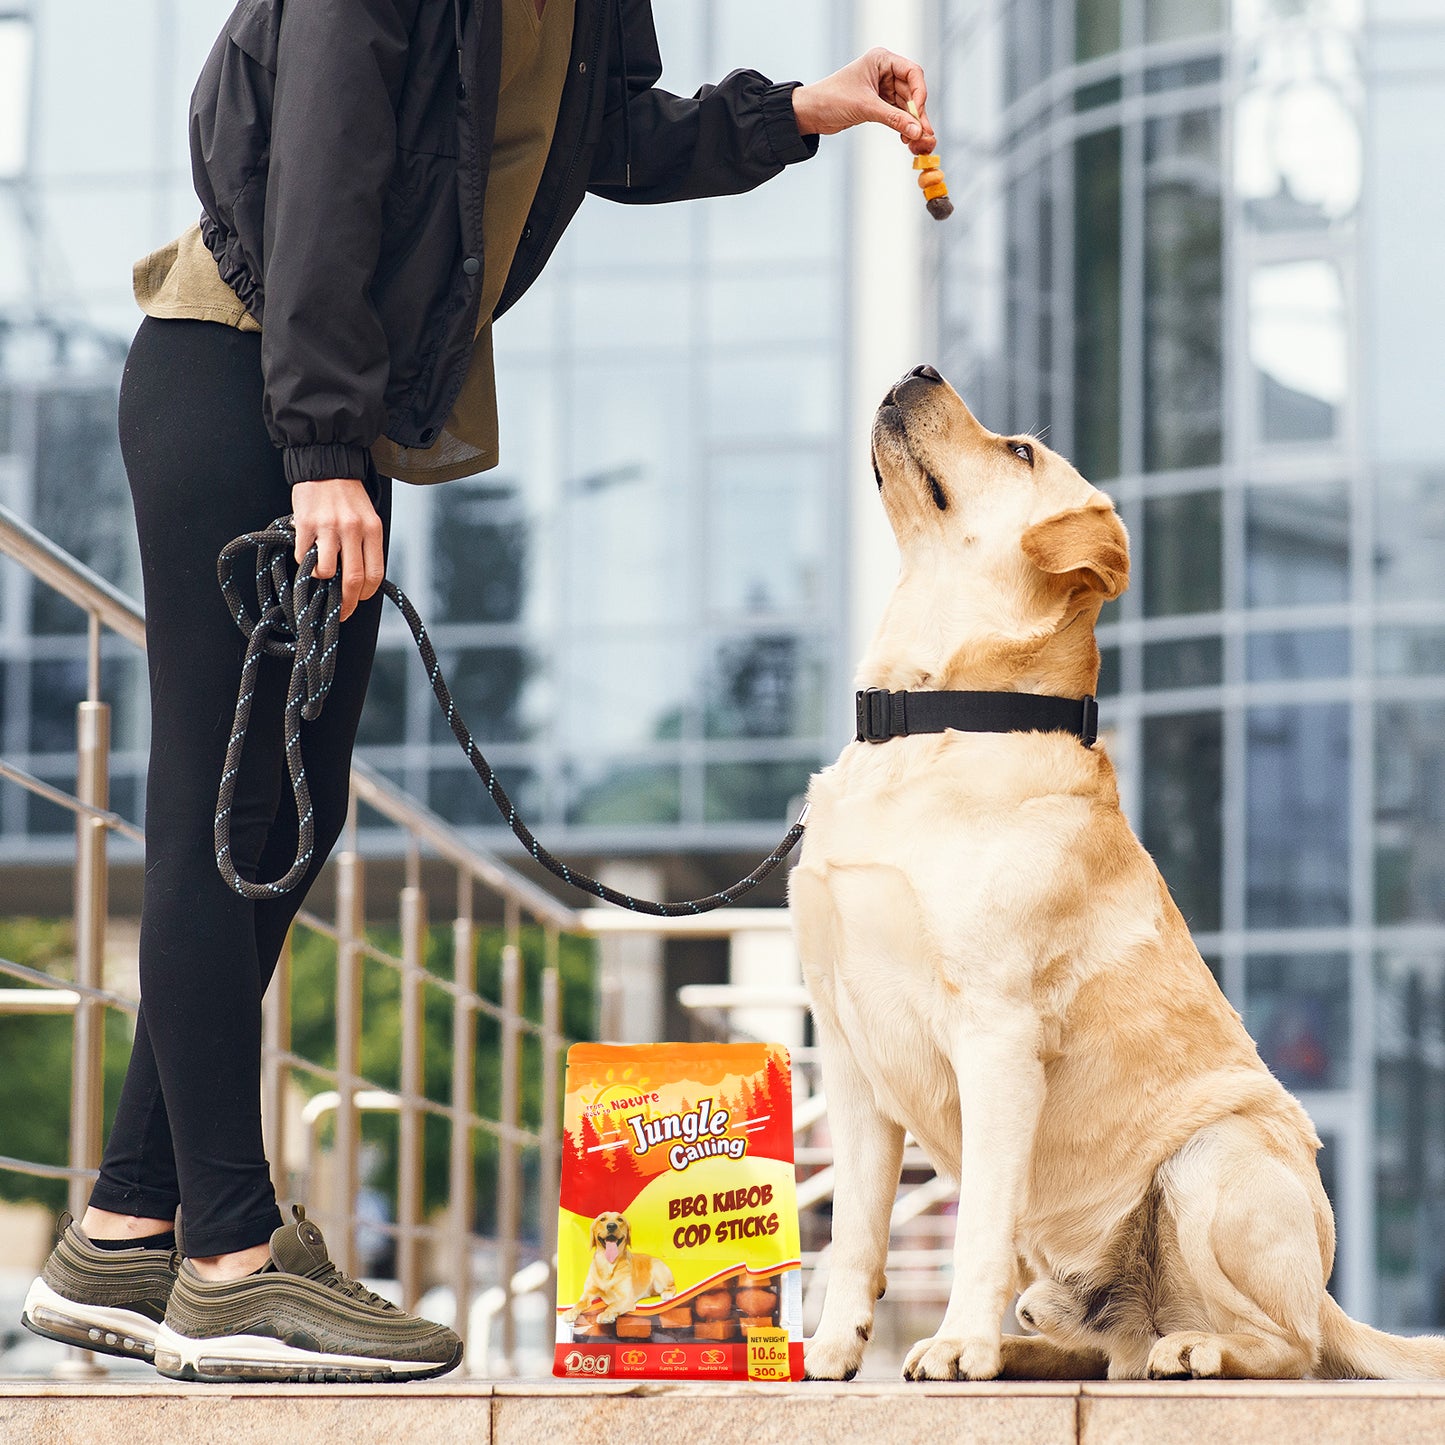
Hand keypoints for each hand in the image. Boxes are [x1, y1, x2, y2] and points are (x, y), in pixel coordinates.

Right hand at [290, 477, 384, 621]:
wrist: (326, 464)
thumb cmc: (347, 495)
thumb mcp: (367, 517)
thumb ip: (365, 544)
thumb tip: (358, 580)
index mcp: (373, 529)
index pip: (374, 574)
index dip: (365, 594)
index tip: (357, 600)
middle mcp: (353, 529)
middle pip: (353, 579)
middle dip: (346, 602)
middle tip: (339, 611)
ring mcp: (329, 527)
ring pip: (327, 571)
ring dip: (322, 579)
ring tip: (319, 572)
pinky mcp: (306, 524)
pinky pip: (303, 557)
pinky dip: (304, 562)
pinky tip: (306, 553)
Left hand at [791, 48, 935, 154]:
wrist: (811, 112)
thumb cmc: (832, 99)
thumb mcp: (865, 107)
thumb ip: (893, 119)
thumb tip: (916, 131)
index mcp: (882, 60)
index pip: (912, 72)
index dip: (920, 93)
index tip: (919, 113)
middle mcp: (884, 71)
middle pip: (912, 92)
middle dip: (918, 115)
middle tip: (925, 135)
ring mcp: (882, 88)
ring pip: (905, 106)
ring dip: (912, 124)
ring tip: (917, 142)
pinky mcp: (877, 104)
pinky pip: (896, 115)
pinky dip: (902, 126)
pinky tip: (907, 139)